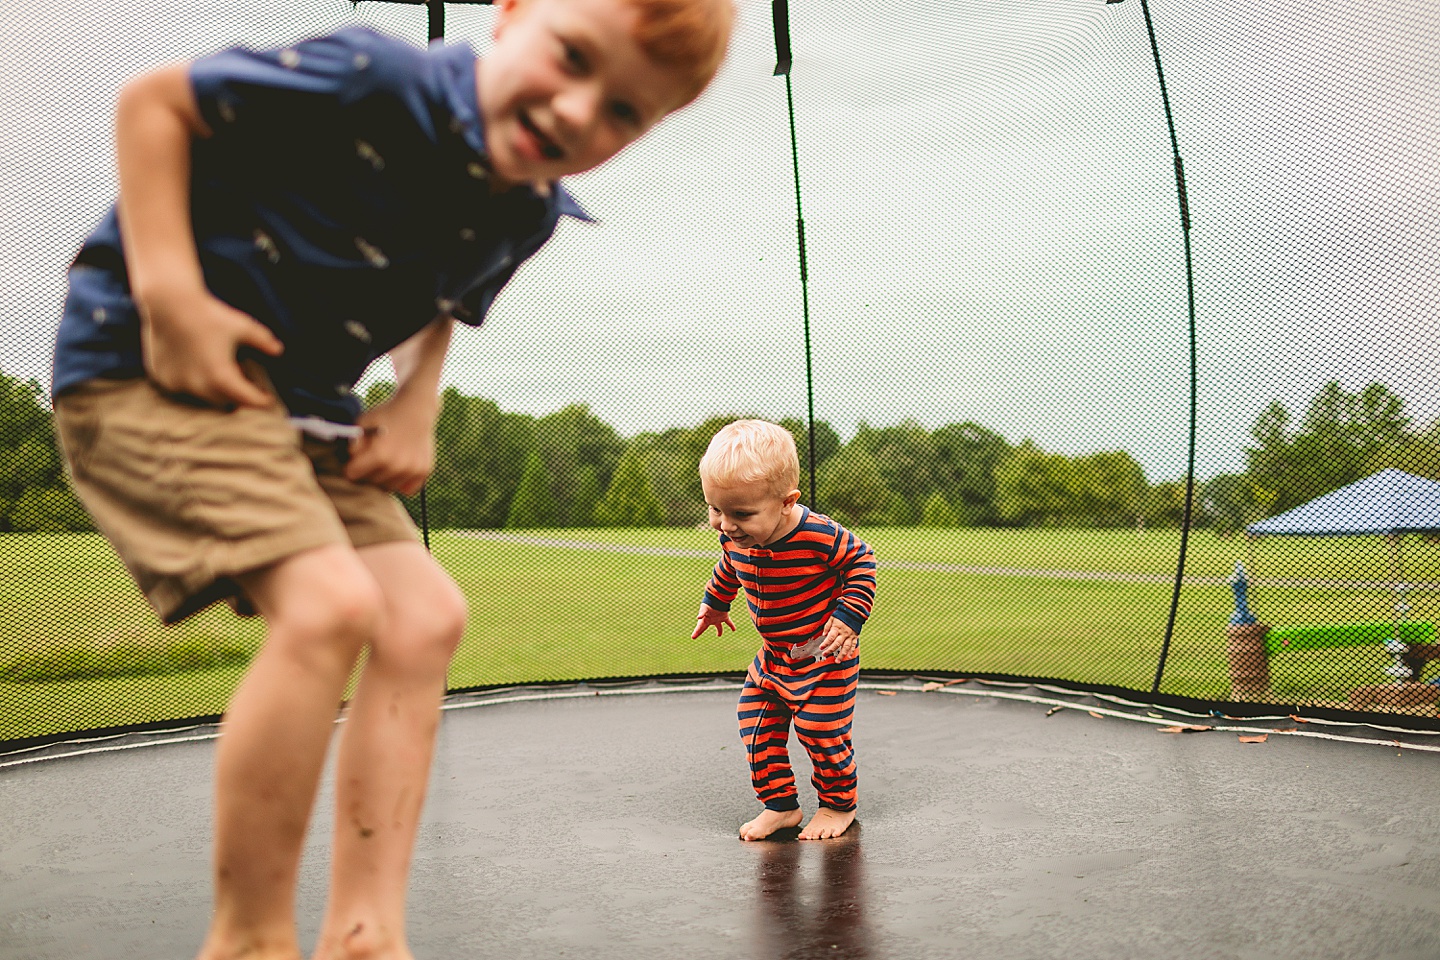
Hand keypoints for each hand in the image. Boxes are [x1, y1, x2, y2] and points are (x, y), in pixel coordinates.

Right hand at [139, 285, 282, 407]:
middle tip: (246, 384)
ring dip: (214, 390)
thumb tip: (279, 350)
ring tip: (221, 372)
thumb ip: (263, 341)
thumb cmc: (209, 314)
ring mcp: (177, 383)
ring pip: (203, 397)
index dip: (261, 401)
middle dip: (237, 395)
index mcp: (220, 376)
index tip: (268, 400)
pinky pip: (183, 387)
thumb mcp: (242, 326)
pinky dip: (193, 382)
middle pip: (225, 402)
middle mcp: (197, 385)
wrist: (168, 303)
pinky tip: (197, 366)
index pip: (247, 400)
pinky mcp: (163, 377)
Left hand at [344, 396, 436, 495]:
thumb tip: (351, 460)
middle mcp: (397, 466)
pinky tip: (398, 469)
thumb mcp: (363, 423)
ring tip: (383, 464)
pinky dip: (401, 483)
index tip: (352, 463)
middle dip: (366, 474)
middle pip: (370, 483)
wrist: (416, 409)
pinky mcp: (423, 471)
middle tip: (368, 462)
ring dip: (383, 479)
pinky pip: (407, 489)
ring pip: (388, 487)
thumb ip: (353, 444)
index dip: (349, 467)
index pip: (352, 474)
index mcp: (379, 455)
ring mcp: (412, 470)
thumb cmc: (386, 415)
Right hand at [692, 604, 734, 639]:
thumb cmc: (710, 602)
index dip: (696, 632)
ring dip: (719, 631)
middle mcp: (710, 620)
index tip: (692, 637)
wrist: (718, 597)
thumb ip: (702, 612)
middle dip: (699, 631)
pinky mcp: (725, 617)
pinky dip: (732, 626)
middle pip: (704, 627)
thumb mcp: (704, 607)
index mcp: (705, 619)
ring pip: (719, 627)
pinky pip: (729, 622)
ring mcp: (718, 619)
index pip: (699, 627)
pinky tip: (734, 630)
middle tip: (694, 636)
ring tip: (719, 635)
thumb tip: (698, 618)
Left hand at [817, 617, 858, 659]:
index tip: (821, 648)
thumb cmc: (842, 614)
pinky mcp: (855, 637)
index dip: (825, 643)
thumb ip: (827, 626)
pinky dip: (851, 651)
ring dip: (841, 655)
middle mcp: (844, 633)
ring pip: (845, 647)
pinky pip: (853, 645)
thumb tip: (823, 634)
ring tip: (837, 661)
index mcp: (837, 628)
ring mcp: (850, 636)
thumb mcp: (832, 618)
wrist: (854, 611)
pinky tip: (849, 656)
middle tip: (825, 655)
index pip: (830, 638)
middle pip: (837, 644)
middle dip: (830, 650)